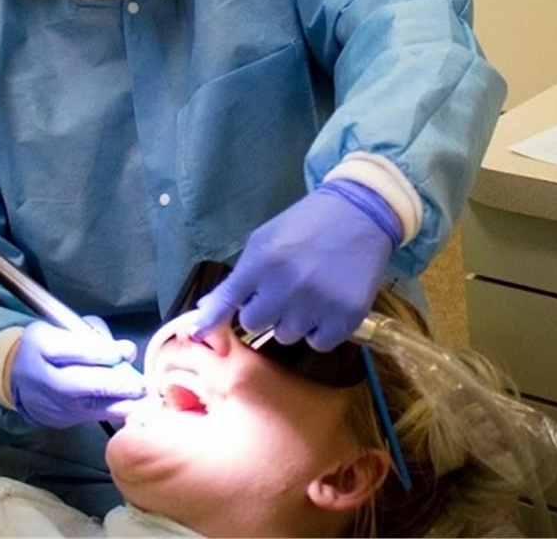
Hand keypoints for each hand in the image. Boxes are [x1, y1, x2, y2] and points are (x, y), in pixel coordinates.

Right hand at [9, 317, 145, 427]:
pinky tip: (134, 409)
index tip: (122, 352)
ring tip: (144, 399)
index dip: (99, 353)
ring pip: (89, 406)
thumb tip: (126, 351)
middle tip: (140, 384)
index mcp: (42, 344)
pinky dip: (114, 413)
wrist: (18, 376)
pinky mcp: (64, 420)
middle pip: (79, 384)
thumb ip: (96, 334)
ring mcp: (54, 402)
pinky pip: (92, 418)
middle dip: (113, 384)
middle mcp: (46, 377)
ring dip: (120, 404)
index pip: (71, 350)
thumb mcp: (63, 326)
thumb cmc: (48, 345)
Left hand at [193, 179, 400, 351]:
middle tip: (278, 292)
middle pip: (254, 324)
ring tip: (306, 294)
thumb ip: (239, 276)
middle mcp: (286, 287)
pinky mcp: (346, 318)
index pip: (228, 300)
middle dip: (262, 311)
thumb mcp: (265, 240)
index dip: (211, 320)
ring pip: (286, 336)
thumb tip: (207, 308)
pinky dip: (319, 331)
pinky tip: (325, 306)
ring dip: (291, 321)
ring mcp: (317, 304)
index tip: (196, 335)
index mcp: (262, 262)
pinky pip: (318, 343)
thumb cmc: (305, 224)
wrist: (359, 213)